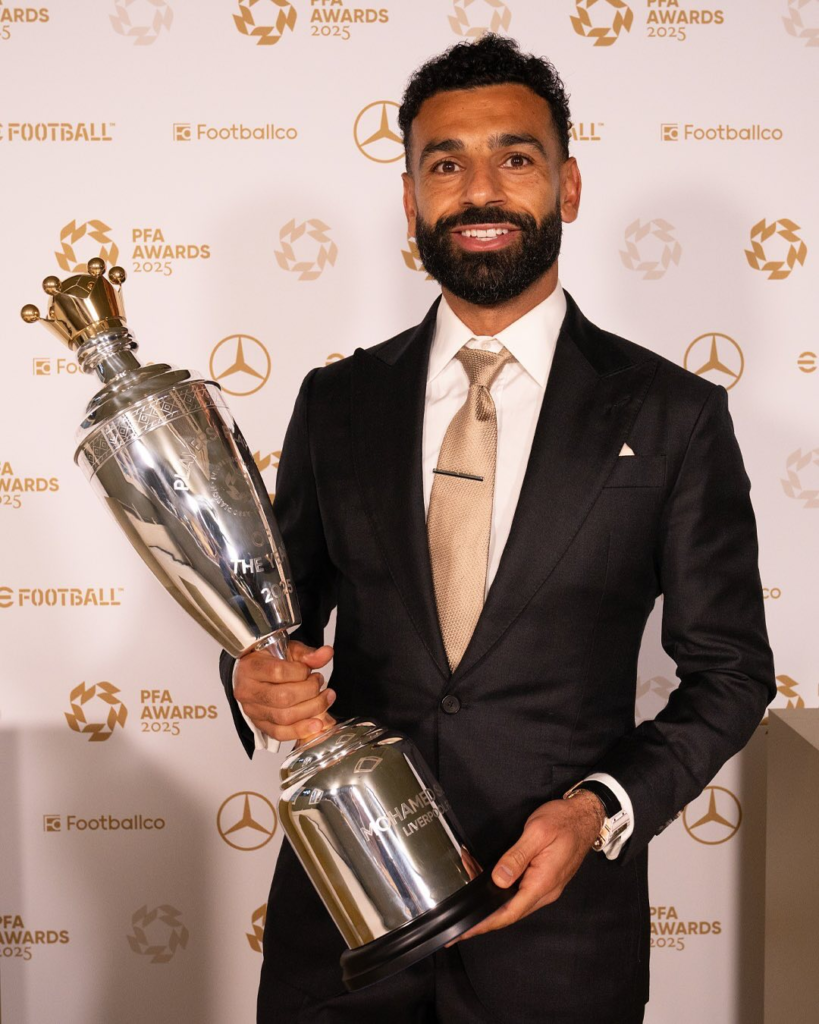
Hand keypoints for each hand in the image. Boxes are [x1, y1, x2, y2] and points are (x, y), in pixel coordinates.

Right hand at [233, 640, 335, 742]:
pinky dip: (301, 730)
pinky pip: (280, 733)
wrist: (255, 674)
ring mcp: (252, 710)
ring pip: (284, 718)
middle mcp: (248, 691)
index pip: (278, 672)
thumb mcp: (287, 650)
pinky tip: (316, 724)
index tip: (310, 671)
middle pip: (283, 698)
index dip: (301, 672)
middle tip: (320, 683)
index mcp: (251, 667)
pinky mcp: (260, 725)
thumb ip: (307, 654)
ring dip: (312, 710)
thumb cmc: (270, 661)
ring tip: (325, 699)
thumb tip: (326, 653)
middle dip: (311, 692)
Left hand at [451, 791, 603, 943]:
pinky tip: (484, 871)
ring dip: (488, 893)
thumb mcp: (537, 832)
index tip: (464, 932)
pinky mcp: (542, 879)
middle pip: (508, 911)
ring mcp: (544, 887)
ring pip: (511, 900)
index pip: (509, 913)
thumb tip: (498, 880)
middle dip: (481, 909)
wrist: (585, 816)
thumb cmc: (563, 821)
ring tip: (468, 873)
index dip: (485, 923)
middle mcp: (544, 891)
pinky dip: (499, 884)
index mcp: (543, 883)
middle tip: (458, 906)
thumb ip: (517, 857)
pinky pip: (518, 890)